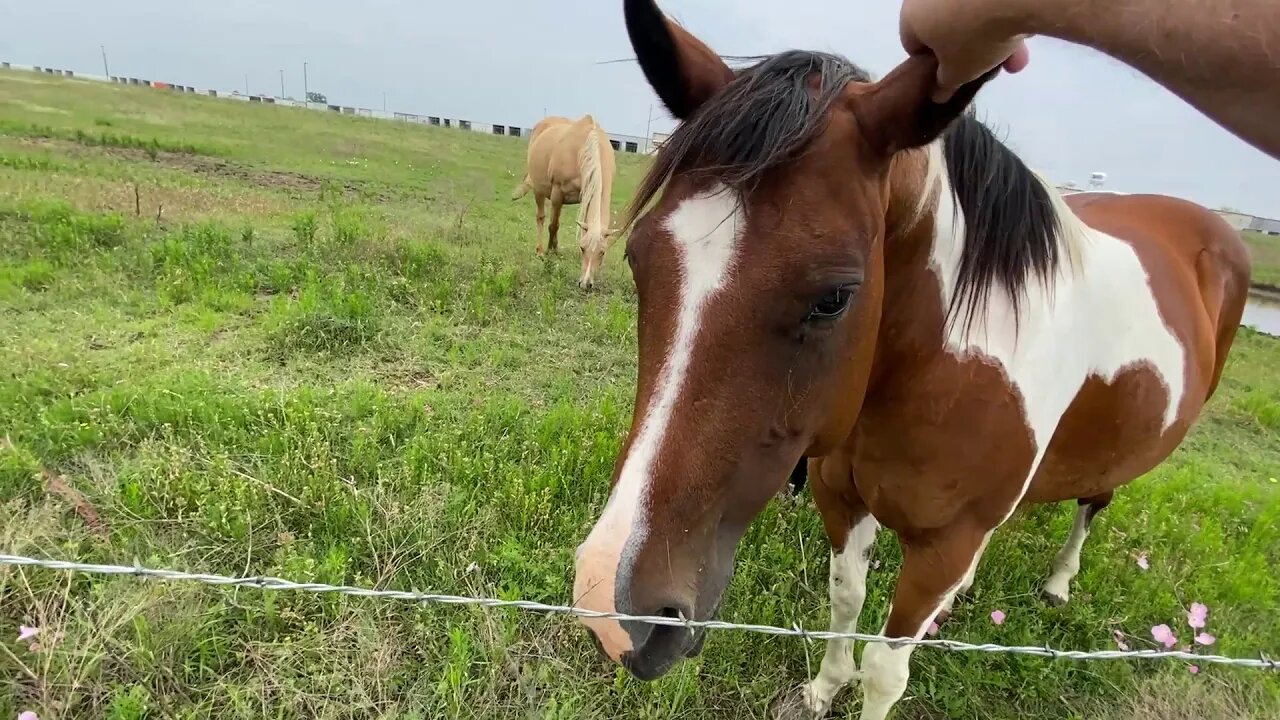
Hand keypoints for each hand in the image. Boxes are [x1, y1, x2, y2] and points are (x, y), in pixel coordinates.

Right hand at [900, 0, 1031, 100]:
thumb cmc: (973, 37)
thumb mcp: (957, 73)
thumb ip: (945, 84)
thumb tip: (938, 92)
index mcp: (910, 16)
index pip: (914, 47)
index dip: (934, 66)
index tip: (954, 74)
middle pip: (946, 29)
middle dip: (970, 51)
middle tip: (989, 67)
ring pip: (970, 14)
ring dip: (991, 35)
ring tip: (1015, 55)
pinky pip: (986, 1)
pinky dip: (1000, 14)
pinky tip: (1021, 28)